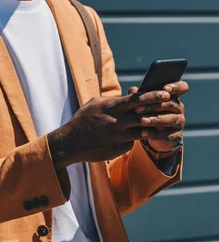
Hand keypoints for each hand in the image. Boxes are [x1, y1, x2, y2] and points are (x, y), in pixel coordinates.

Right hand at [47, 90, 173, 170]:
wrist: (70, 143)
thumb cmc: (82, 120)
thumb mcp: (95, 104)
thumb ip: (112, 100)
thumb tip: (127, 96)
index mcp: (111, 107)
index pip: (137, 99)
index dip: (153, 95)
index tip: (166, 92)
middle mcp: (116, 121)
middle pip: (144, 115)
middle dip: (159, 110)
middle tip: (171, 106)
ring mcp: (118, 136)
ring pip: (142, 131)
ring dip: (153, 128)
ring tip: (162, 125)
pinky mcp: (117, 149)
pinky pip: (131, 143)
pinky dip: (134, 139)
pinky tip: (135, 138)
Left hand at [128, 80, 188, 152]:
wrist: (151, 133)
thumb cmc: (147, 113)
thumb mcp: (143, 103)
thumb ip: (139, 96)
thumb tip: (132, 90)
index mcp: (173, 96)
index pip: (182, 87)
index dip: (176, 86)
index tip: (165, 89)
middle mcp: (179, 108)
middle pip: (171, 104)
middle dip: (153, 106)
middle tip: (137, 109)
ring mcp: (180, 122)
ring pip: (171, 119)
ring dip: (155, 120)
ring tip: (142, 121)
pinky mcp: (176, 135)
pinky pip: (167, 135)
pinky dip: (154, 134)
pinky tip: (143, 133)